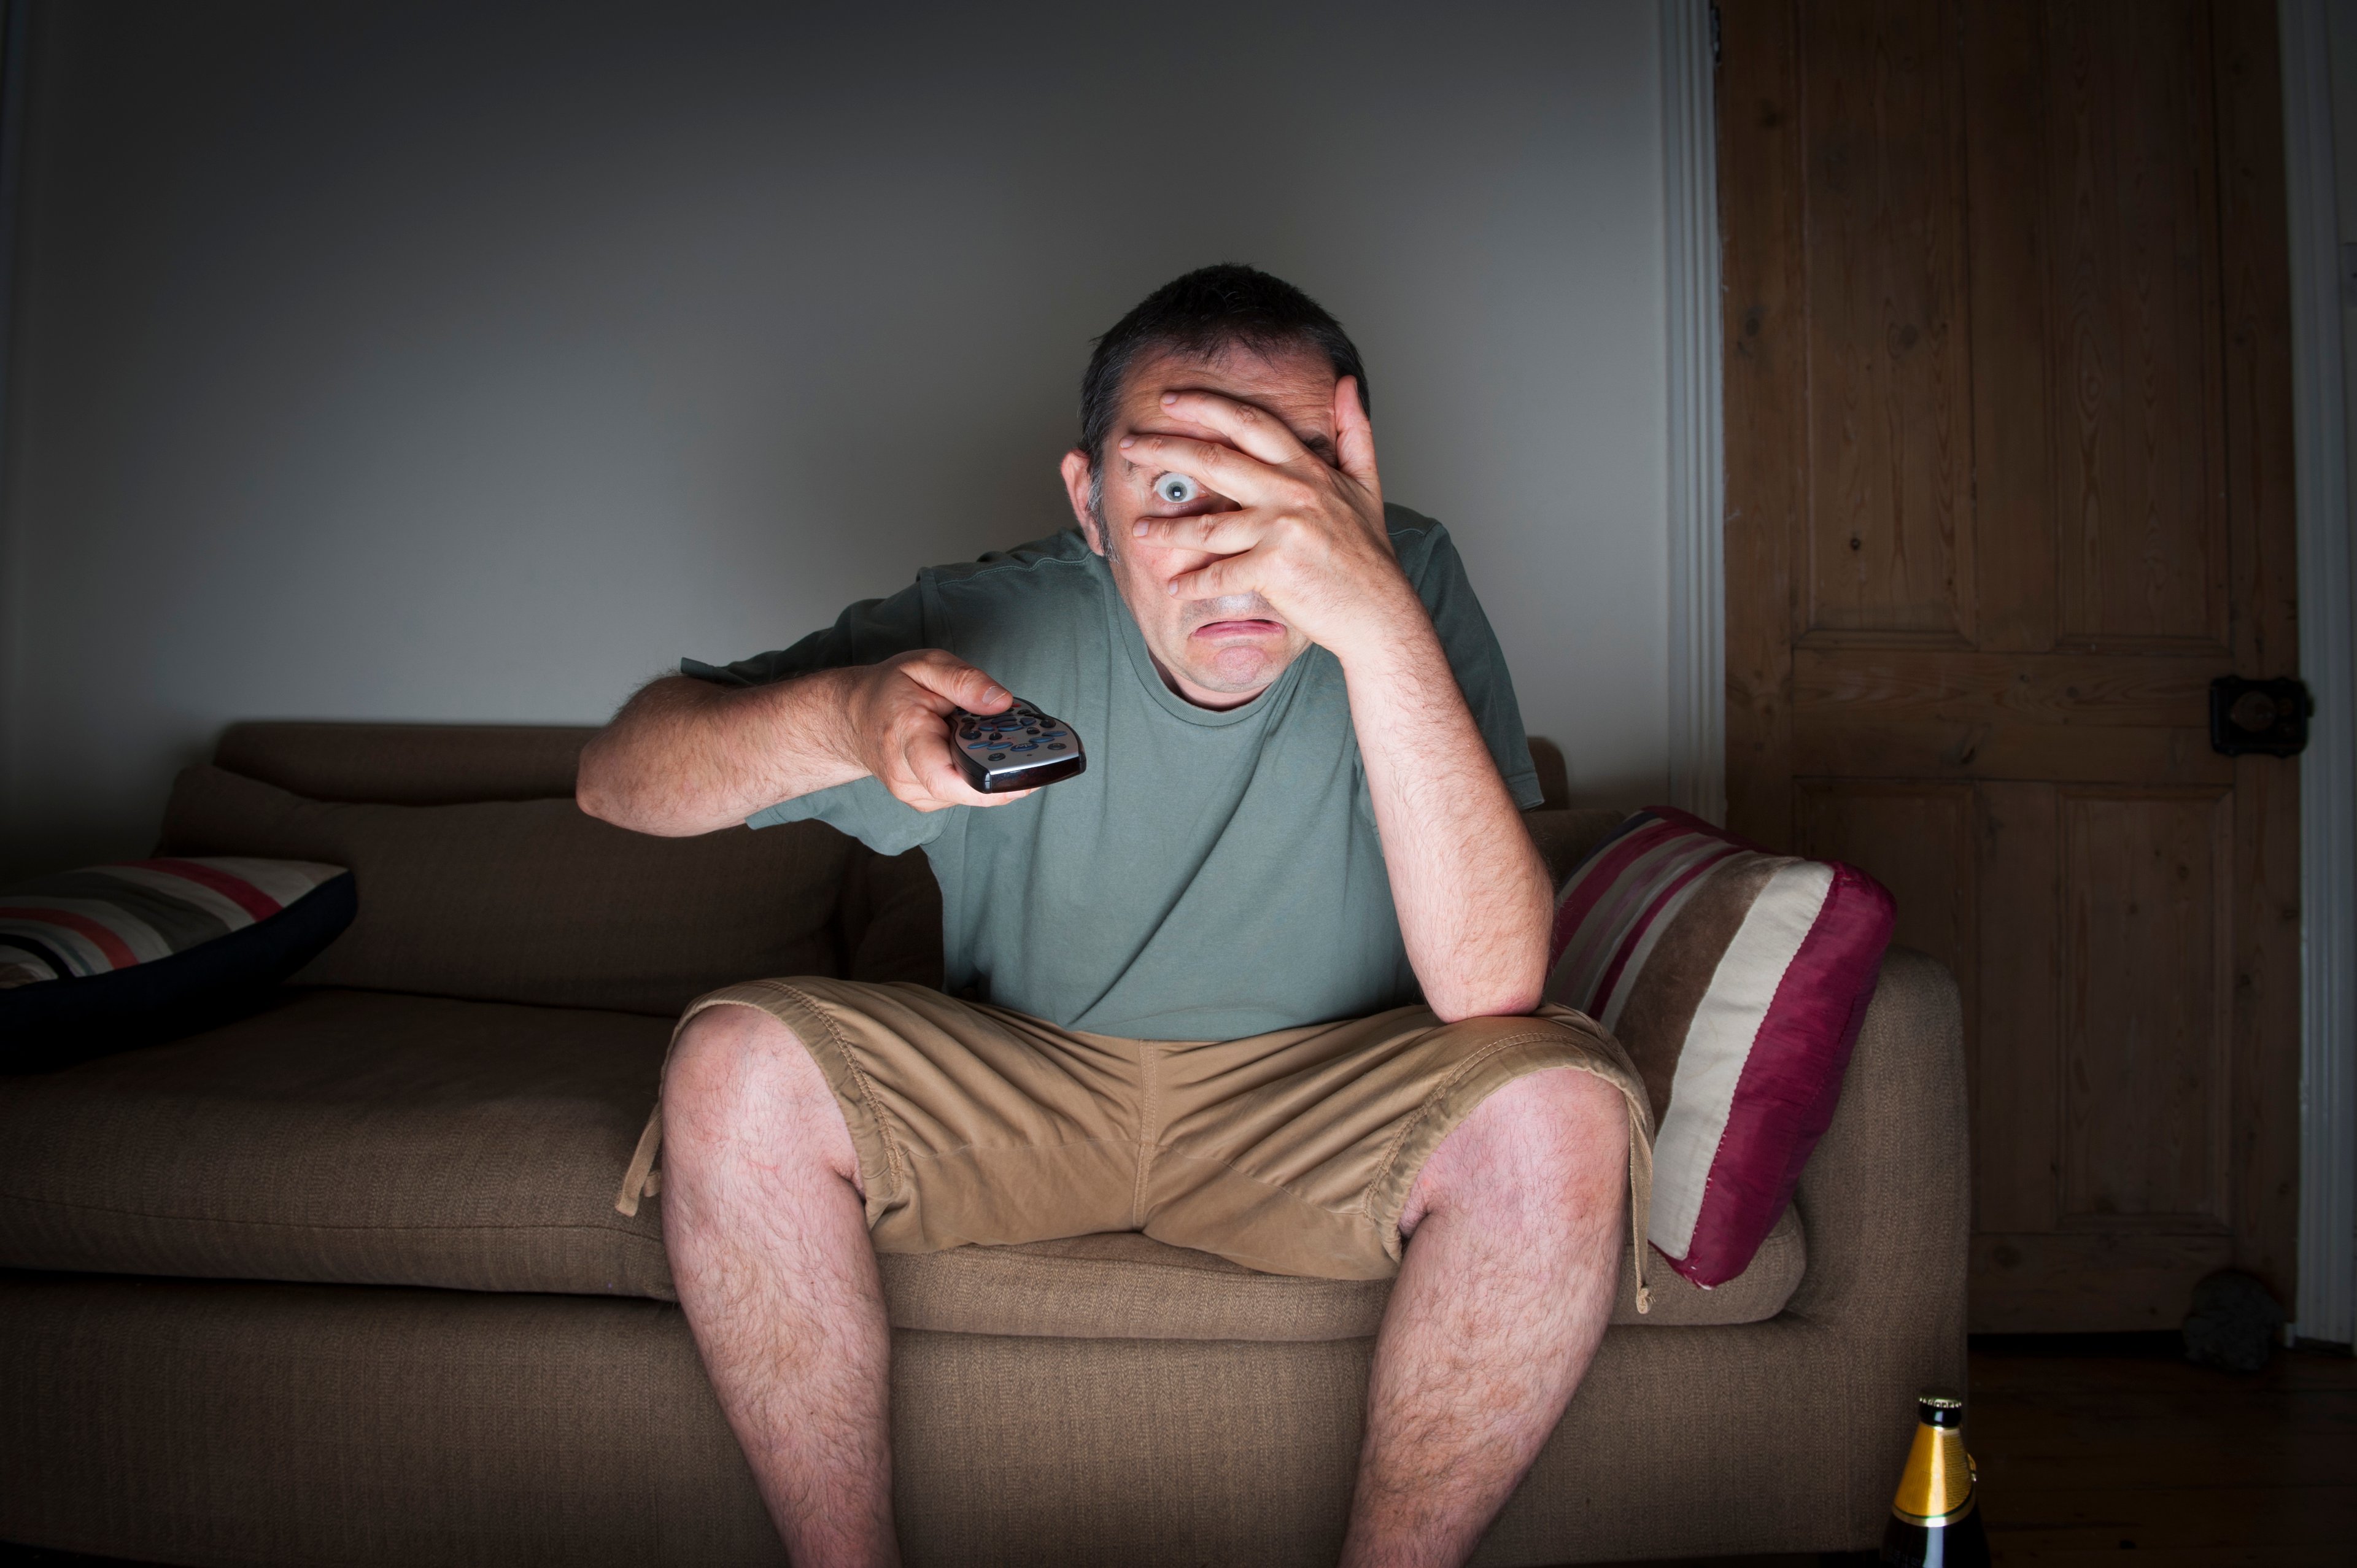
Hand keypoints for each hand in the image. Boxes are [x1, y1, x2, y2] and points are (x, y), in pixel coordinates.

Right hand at [838, 650, 1028, 811]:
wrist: (853, 716)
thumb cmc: (888, 690)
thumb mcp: (925, 666)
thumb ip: (964, 680)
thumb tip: (1002, 702)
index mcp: (906, 738)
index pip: (947, 779)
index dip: (991, 785)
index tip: (1027, 775)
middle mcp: (905, 775)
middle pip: (967, 789)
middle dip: (1000, 772)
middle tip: (1028, 751)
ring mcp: (912, 793)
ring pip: (967, 793)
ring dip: (986, 771)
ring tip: (987, 742)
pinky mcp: (922, 799)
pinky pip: (961, 793)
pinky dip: (973, 775)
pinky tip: (971, 753)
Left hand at [1118, 377, 1420, 660]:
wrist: (1380, 613)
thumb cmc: (1368, 553)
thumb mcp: (1367, 483)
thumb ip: (1354, 429)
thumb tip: (1344, 381)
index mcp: (1309, 469)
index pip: (1249, 423)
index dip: (1206, 405)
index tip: (1170, 399)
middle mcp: (1293, 492)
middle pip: (1215, 460)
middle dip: (1166, 449)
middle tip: (1130, 444)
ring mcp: (1283, 530)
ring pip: (1207, 525)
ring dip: (1166, 529)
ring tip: (1138, 529)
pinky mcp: (1274, 569)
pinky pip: (1220, 573)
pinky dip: (1194, 582)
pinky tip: (1174, 584)